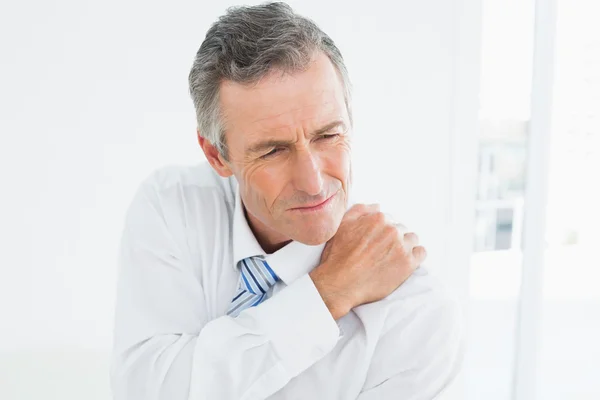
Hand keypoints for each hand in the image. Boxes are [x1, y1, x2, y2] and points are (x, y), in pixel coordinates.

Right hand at [309, 204, 426, 319]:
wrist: (341, 283)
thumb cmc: (338, 256)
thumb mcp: (342, 225)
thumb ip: (360, 211)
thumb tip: (377, 206)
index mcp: (378, 219)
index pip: (388, 219)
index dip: (382, 230)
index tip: (377, 241)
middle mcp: (392, 230)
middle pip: (401, 228)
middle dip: (393, 238)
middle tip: (383, 251)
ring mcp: (401, 247)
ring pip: (412, 239)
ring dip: (405, 245)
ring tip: (394, 256)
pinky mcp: (408, 264)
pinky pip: (421, 253)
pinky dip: (416, 255)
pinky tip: (406, 261)